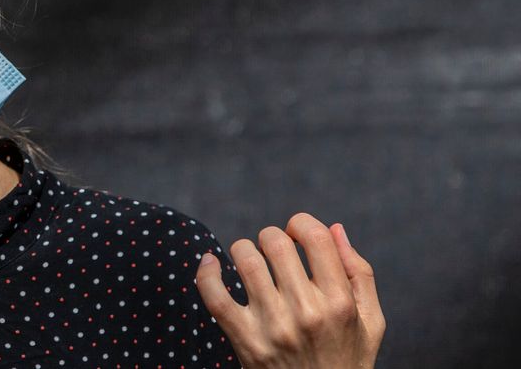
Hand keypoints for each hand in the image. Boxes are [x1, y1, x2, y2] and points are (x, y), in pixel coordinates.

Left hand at [195, 213, 384, 368]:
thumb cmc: (346, 359)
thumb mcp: (370, 322)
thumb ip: (359, 273)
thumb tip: (335, 228)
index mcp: (340, 303)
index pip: (315, 238)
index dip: (301, 223)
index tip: (296, 233)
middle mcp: (306, 313)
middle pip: (276, 244)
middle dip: (272, 236)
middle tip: (274, 250)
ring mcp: (273, 328)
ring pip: (245, 261)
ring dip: (243, 249)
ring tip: (250, 259)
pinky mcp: (245, 342)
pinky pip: (214, 297)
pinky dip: (206, 273)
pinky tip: (209, 262)